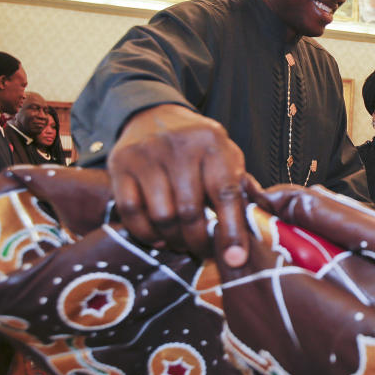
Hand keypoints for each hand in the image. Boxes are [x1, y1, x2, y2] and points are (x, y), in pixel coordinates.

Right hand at [107, 104, 259, 266]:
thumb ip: (239, 188)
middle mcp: (179, 145)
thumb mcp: (226, 155)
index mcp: (213, 142)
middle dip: (199, 241)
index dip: (231, 231)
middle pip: (190, 211)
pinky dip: (146, 233)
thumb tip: (254, 230)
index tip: (235, 260)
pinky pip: (131, 212)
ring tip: (183, 243)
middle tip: (204, 251)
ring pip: (161, 215)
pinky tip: (158, 236)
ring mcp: (146, 154)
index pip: (225, 193)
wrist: (153, 114)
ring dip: (174, 240)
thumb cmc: (198, 145)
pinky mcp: (120, 164)